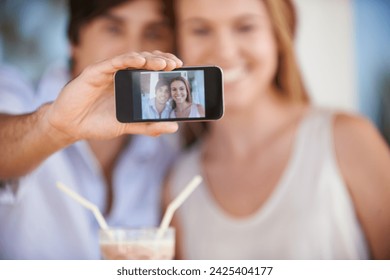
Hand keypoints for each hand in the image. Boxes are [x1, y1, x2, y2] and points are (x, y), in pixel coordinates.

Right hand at [44, 51, 182, 142]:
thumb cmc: (96, 123)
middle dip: (162, 60)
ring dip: (149, 59)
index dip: (165, 67)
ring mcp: (108, 72)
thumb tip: (175, 127)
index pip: (151, 70)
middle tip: (176, 65)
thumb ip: (149, 126)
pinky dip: (127, 60)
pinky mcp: (94, 72)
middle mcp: (120, 75)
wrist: (70, 126)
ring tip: (164, 63)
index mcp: (129, 85)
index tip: (181, 69)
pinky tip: (140, 61)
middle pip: (145, 61)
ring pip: (132, 58)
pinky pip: (113, 62)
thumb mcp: (127, 125)